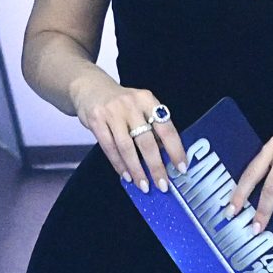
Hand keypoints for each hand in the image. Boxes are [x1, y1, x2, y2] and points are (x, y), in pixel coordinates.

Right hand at [69, 69, 181, 193]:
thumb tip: (166, 156)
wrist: (91, 87)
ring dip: (137, 169)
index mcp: (148, 100)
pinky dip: (119, 164)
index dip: (175, 150)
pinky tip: (126, 175)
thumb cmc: (121, 103)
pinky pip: (109, 147)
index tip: (182, 168)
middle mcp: (132, 105)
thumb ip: (152, 127)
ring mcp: (113, 112)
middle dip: (156, 166)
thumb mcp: (140, 107)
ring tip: (143, 185)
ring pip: (127, 147)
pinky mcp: (97, 120)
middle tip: (163, 185)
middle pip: (147, 141)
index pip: (166, 128)